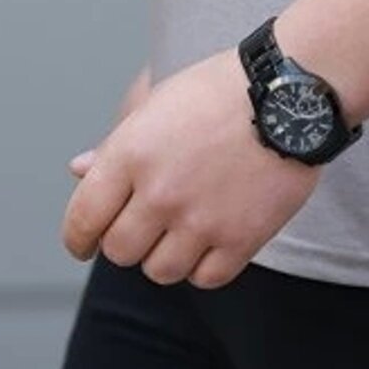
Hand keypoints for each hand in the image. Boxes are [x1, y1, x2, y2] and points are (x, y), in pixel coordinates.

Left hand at [61, 49, 319, 288]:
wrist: (290, 91)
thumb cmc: (220, 90)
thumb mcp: (157, 103)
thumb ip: (115, 146)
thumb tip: (78, 171)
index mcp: (131, 153)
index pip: (83, 219)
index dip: (78, 239)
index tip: (84, 245)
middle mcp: (160, 192)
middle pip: (120, 252)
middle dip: (127, 241)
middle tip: (145, 225)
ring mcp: (201, 219)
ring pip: (160, 271)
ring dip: (165, 256)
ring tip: (183, 228)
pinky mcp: (241, 238)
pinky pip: (206, 278)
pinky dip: (204, 266)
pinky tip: (212, 238)